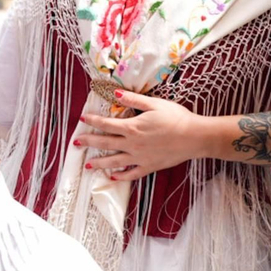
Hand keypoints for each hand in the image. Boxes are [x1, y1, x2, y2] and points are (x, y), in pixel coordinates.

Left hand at [77, 91, 199, 180]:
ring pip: (115, 161)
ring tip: (88, 165)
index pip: (107, 124)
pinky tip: (113, 177)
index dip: (93, 120)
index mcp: (132, 127)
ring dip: (100, 163)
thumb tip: (115, 93)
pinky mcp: (149, 167)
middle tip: (76, 143)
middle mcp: (132, 144)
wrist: (194, 137)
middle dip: (89, 142)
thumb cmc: (176, 117)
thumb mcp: (154, 103)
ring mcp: (140, 157)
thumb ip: (133, 99)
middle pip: (106, 143)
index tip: (82, 119)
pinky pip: (132, 173)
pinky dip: (121, 176)